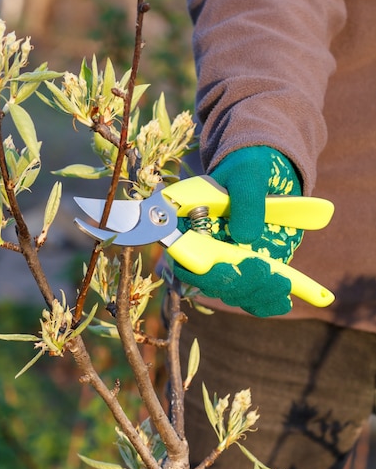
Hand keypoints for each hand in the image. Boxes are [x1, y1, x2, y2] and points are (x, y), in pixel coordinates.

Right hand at [174, 146, 303, 315]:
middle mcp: (205, 248)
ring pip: (233, 293)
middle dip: (236, 283)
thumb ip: (246, 201)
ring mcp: (228, 262)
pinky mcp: (250, 271)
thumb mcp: (249, 173)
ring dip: (255, 293)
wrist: (268, 170)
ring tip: (281, 283)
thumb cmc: (249, 166)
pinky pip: (253, 297)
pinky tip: (285, 300)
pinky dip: (268, 303)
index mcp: (191, 224)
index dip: (200, 268)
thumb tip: (246, 238)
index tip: (229, 265)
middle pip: (209, 281)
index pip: (183, 255)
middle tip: (262, 268)